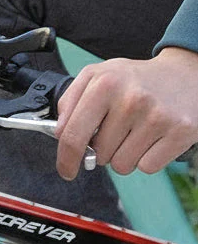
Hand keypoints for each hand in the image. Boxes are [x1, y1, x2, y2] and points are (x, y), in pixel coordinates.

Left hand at [54, 46, 197, 179]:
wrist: (186, 74)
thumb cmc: (135, 79)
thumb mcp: (97, 76)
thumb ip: (70, 101)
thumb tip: (59, 133)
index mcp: (104, 83)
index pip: (72, 135)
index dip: (65, 159)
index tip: (66, 170)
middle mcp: (131, 99)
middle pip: (99, 154)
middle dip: (103, 149)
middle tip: (117, 129)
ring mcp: (157, 116)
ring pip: (122, 165)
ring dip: (124, 156)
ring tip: (135, 132)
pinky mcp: (181, 131)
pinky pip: (147, 167)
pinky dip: (146, 159)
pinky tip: (152, 138)